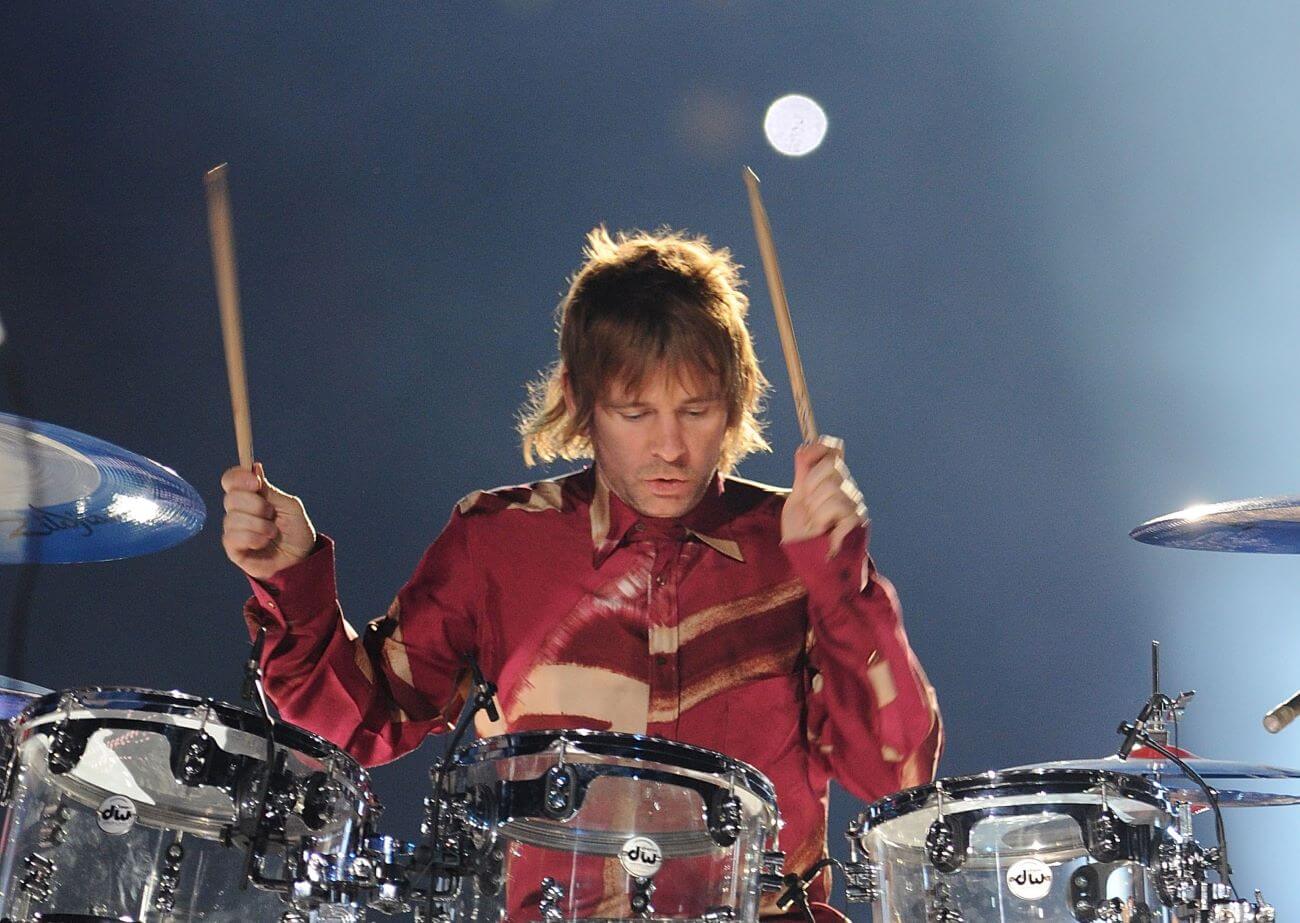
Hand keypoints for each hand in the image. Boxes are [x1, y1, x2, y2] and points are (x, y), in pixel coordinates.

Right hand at [220, 463, 317, 579]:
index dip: (238, 478)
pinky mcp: (234, 549)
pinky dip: (252, 538)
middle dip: (255, 505)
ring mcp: (235, 530)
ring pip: (232, 518)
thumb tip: (255, 467)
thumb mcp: (290, 507)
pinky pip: (232, 537)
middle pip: (231, 498)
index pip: (231, 480)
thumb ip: (271, 491)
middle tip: (272, 514)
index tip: (256, 483)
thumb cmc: (297, 532)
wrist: (302, 560)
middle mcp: (239, 511)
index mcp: (251, 497)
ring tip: (273, 533)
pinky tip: (264, 543)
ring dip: (259, 525)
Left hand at [781, 436, 866, 556]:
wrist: (808, 561)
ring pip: (833, 488)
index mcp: (832, 479)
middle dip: (811, 488)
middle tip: (809, 510)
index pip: (833, 450)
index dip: (819, 450)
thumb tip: (804, 445)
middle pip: (831, 467)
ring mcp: (855, 503)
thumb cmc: (802, 533)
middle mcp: (847, 487)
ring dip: (815, 511)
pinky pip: (838, 508)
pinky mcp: (858, 520)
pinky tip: (824, 533)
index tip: (803, 461)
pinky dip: (824, 522)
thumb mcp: (796, 499)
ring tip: (816, 525)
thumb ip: (803, 472)